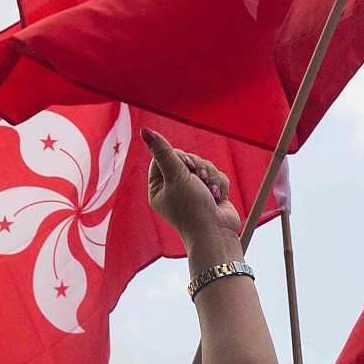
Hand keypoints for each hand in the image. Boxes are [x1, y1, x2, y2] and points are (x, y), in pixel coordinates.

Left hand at [142, 129, 243, 260]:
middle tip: (199, 180)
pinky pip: (216, 176)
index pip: (164, 156)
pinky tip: (217, 199)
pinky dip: (219, 185)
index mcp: (158, 187)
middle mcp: (174, 189)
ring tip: (209, 192)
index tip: (185, 166)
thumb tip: (145, 130)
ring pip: (204, 166)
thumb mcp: (176, 176)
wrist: (217, 234)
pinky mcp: (210, 194)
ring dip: (210, 176)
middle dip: (197, 167)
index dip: (178, 156)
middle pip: (186, 158)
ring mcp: (194, 191)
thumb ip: (163, 152)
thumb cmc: (192, 209)